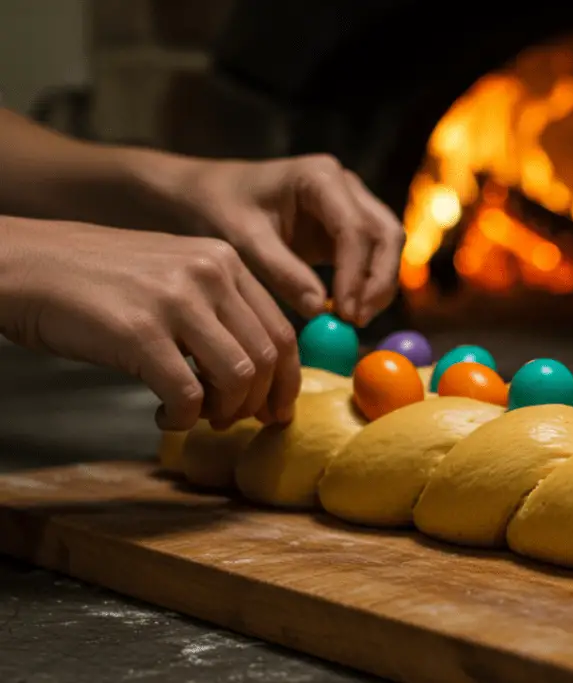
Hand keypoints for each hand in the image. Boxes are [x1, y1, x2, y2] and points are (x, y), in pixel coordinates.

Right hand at [0, 218, 301, 431]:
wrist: (23, 263)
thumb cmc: (95, 279)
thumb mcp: (173, 274)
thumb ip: (218, 309)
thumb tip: (257, 370)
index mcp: (225, 260)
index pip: (282, 329)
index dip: (287, 380)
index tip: (278, 409)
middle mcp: (210, 274)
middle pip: (269, 357)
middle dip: (259, 402)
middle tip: (234, 421)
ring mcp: (176, 302)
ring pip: (240, 378)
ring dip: (224, 412)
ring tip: (197, 417)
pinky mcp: (140, 334)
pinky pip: (188, 395)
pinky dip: (182, 419)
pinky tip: (162, 417)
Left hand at [174, 154, 405, 325]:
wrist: (207, 193)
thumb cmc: (218, 208)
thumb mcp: (242, 240)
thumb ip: (281, 272)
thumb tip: (319, 309)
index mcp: (320, 177)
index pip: (354, 229)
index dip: (356, 274)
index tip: (344, 313)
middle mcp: (345, 185)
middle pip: (386, 234)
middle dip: (378, 280)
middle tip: (357, 320)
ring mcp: (350, 203)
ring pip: (387, 245)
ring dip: (378, 284)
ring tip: (353, 320)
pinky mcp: (347, 225)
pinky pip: (371, 255)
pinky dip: (366, 283)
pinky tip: (347, 311)